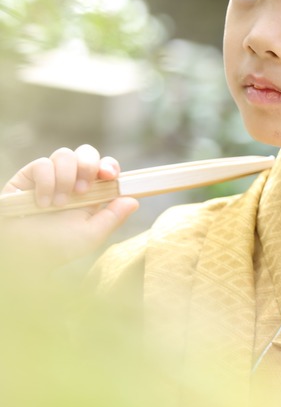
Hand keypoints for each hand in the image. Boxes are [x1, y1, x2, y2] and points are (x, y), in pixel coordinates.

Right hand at [2, 145, 138, 265]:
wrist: (21, 253)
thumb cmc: (55, 247)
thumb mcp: (90, 235)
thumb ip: (112, 217)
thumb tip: (134, 200)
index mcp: (91, 194)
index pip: (105, 168)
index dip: (110, 165)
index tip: (110, 175)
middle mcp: (71, 181)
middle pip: (86, 152)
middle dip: (88, 165)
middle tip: (83, 190)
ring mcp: (50, 176)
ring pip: (65, 154)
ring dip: (66, 178)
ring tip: (59, 204)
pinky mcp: (28, 176)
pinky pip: (42, 164)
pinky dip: (45, 183)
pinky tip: (42, 203)